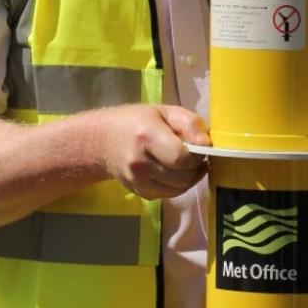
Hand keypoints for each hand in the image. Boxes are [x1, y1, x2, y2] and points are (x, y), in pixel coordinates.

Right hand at [92, 104, 209, 199]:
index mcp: (146, 137)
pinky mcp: (139, 193)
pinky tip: (174, 172)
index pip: (181, 158)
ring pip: (179, 189)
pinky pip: (170, 195)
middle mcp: (139, 162)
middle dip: (194, 167)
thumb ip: (189, 123)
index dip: (196, 155)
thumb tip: (207, 143)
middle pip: (182, 176)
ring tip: (184, 163)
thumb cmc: (135, 122)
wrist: (101, 142)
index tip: (197, 146)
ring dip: (189, 177)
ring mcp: (137, 181)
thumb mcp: (164, 112)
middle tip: (192, 155)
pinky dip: (178, 185)